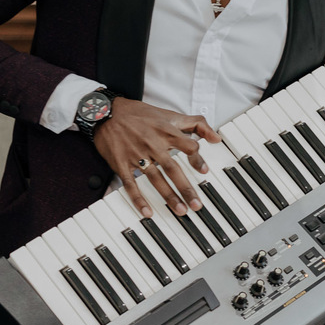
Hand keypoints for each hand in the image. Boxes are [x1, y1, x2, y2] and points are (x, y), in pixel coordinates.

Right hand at [92, 98, 219, 217]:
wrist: (107, 112)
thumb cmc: (140, 114)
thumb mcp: (170, 114)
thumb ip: (196, 124)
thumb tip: (216, 138)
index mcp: (166, 132)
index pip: (188, 147)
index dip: (197, 159)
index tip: (204, 171)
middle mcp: (153, 144)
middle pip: (173, 169)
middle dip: (186, 188)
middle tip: (196, 205)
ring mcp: (137, 155)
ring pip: (155, 179)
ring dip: (168, 196)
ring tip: (180, 210)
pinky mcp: (122, 164)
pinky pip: (131, 184)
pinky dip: (138, 199)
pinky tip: (147, 211)